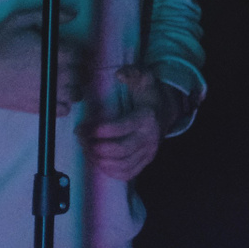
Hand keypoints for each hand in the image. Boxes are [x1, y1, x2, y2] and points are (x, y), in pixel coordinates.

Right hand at [0, 7, 81, 113]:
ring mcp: (51, 92)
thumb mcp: (22, 20)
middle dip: (76, 69)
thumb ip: (51, 17)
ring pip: (76, 93)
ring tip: (60, 81)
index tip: (70, 52)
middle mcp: (59, 74)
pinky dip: (63, 104)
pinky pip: (64, 110)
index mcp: (59, 53)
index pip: (83, 55)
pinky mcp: (40, 107)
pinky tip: (53, 94)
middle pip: (82, 74)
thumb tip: (74, 14)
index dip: (78, 52)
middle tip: (64, 66)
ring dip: (72, 87)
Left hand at [76, 65, 181, 181]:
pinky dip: (109, 171)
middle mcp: (150, 138)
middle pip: (120, 150)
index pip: (123, 128)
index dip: (100, 130)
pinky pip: (126, 174)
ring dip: (98, 159)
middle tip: (81, 138)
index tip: (82, 127)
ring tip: (87, 147)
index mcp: (147, 118)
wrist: (167, 112)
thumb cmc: (149, 95)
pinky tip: (98, 160)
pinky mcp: (145, 162)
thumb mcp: (145, 78)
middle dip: (95, 146)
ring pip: (121, 164)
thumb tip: (119, 75)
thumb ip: (133, 73)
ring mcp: (148, 153)